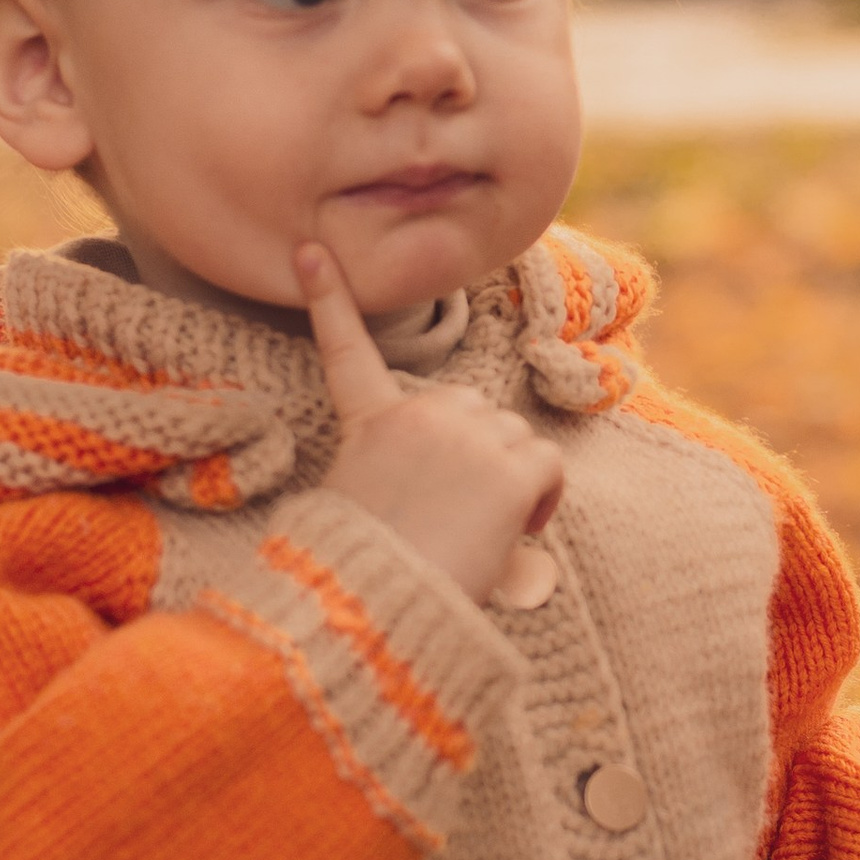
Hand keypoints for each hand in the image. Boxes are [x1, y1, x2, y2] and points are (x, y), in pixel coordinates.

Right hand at [300, 241, 563, 604]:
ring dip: (509, 480)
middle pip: (474, 409)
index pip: (346, 350)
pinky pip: (547, 465)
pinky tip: (513, 531)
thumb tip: (444, 500)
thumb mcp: (366, 506)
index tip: (312, 251)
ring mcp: (466, 435)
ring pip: (515, 438)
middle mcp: (418, 415)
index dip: (328, 298)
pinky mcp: (508, 466)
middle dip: (479, 453)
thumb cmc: (370, 576)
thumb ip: (399, 475)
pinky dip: (543, 499)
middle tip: (456, 513)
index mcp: (369, 425)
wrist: (380, 608)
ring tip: (474, 531)